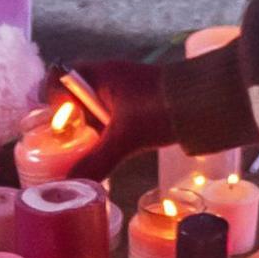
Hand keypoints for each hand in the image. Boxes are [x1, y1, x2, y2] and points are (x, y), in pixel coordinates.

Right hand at [49, 60, 171, 179]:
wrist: (206, 102)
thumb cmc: (159, 108)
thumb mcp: (124, 138)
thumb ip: (95, 160)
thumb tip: (69, 184)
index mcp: (99, 73)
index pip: (58, 77)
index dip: (53, 100)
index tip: (59, 126)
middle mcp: (109, 76)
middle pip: (75, 95)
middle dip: (71, 120)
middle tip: (70, 145)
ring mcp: (126, 88)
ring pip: (96, 107)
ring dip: (92, 128)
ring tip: (90, 152)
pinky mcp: (141, 101)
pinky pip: (114, 115)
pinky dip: (110, 131)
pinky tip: (114, 151)